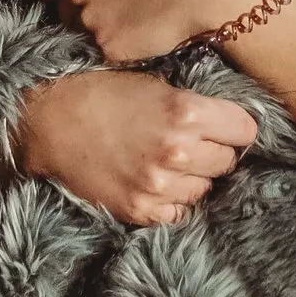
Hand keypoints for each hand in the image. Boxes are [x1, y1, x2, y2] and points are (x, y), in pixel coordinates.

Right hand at [14, 71, 259, 225]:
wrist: (50, 121)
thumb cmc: (102, 94)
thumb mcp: (156, 85)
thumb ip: (195, 106)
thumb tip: (228, 123)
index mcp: (187, 113)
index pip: (245, 130)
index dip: (234, 127)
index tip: (224, 127)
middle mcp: (178, 152)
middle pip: (227, 162)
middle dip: (213, 151)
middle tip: (189, 142)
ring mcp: (159, 185)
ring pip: (204, 189)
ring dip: (193, 177)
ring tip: (166, 161)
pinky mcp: (140, 209)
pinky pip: (177, 212)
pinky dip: (171, 200)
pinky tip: (153, 181)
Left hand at [36, 0, 279, 65]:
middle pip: (63, 10)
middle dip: (79, 14)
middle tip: (111, 16)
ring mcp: (90, 20)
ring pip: (80, 35)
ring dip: (97, 35)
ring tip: (129, 30)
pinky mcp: (107, 47)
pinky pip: (103, 53)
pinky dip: (117, 52)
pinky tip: (139, 43)